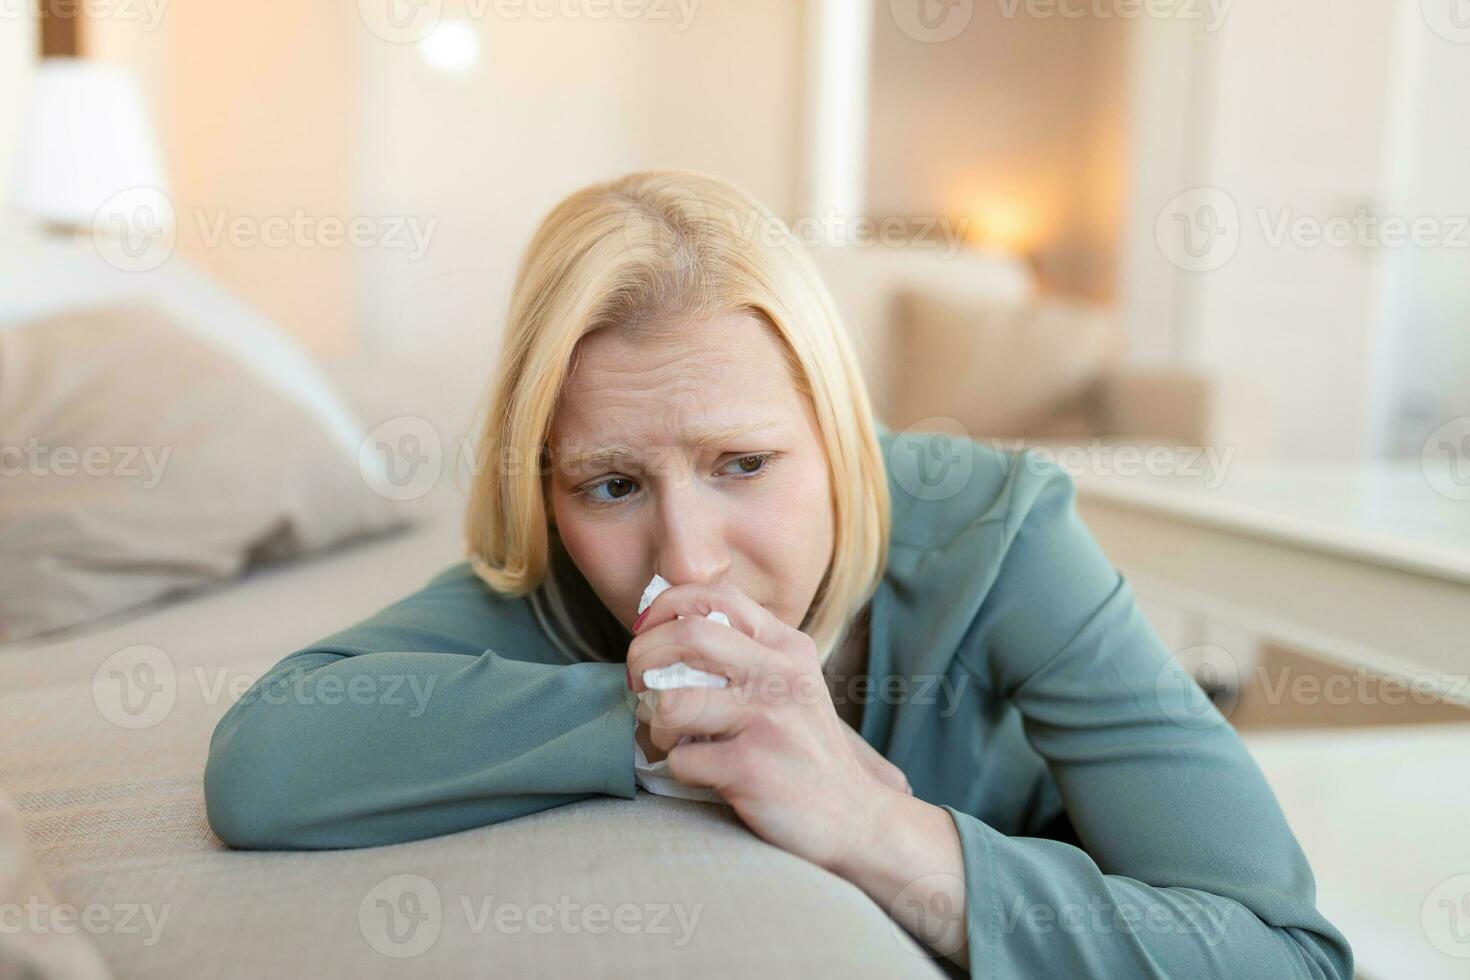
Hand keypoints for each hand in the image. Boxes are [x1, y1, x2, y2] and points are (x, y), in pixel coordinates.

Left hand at [626, 581, 908, 872]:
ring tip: (673, 739)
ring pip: (672, 702)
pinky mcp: (752, 766)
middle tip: (636, 684)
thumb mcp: (790, 687)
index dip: (666, 606)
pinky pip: (681, 760)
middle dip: (642, 657)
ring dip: (656, 724)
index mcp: (787, 647)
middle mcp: (781, 674)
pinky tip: (704, 775)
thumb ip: (745, 655)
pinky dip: (680, 771)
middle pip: (686, 634)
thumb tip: (665, 627)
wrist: (855, 818)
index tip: (644, 630)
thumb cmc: (804, 752)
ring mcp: (768, 719)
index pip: (716, 595)